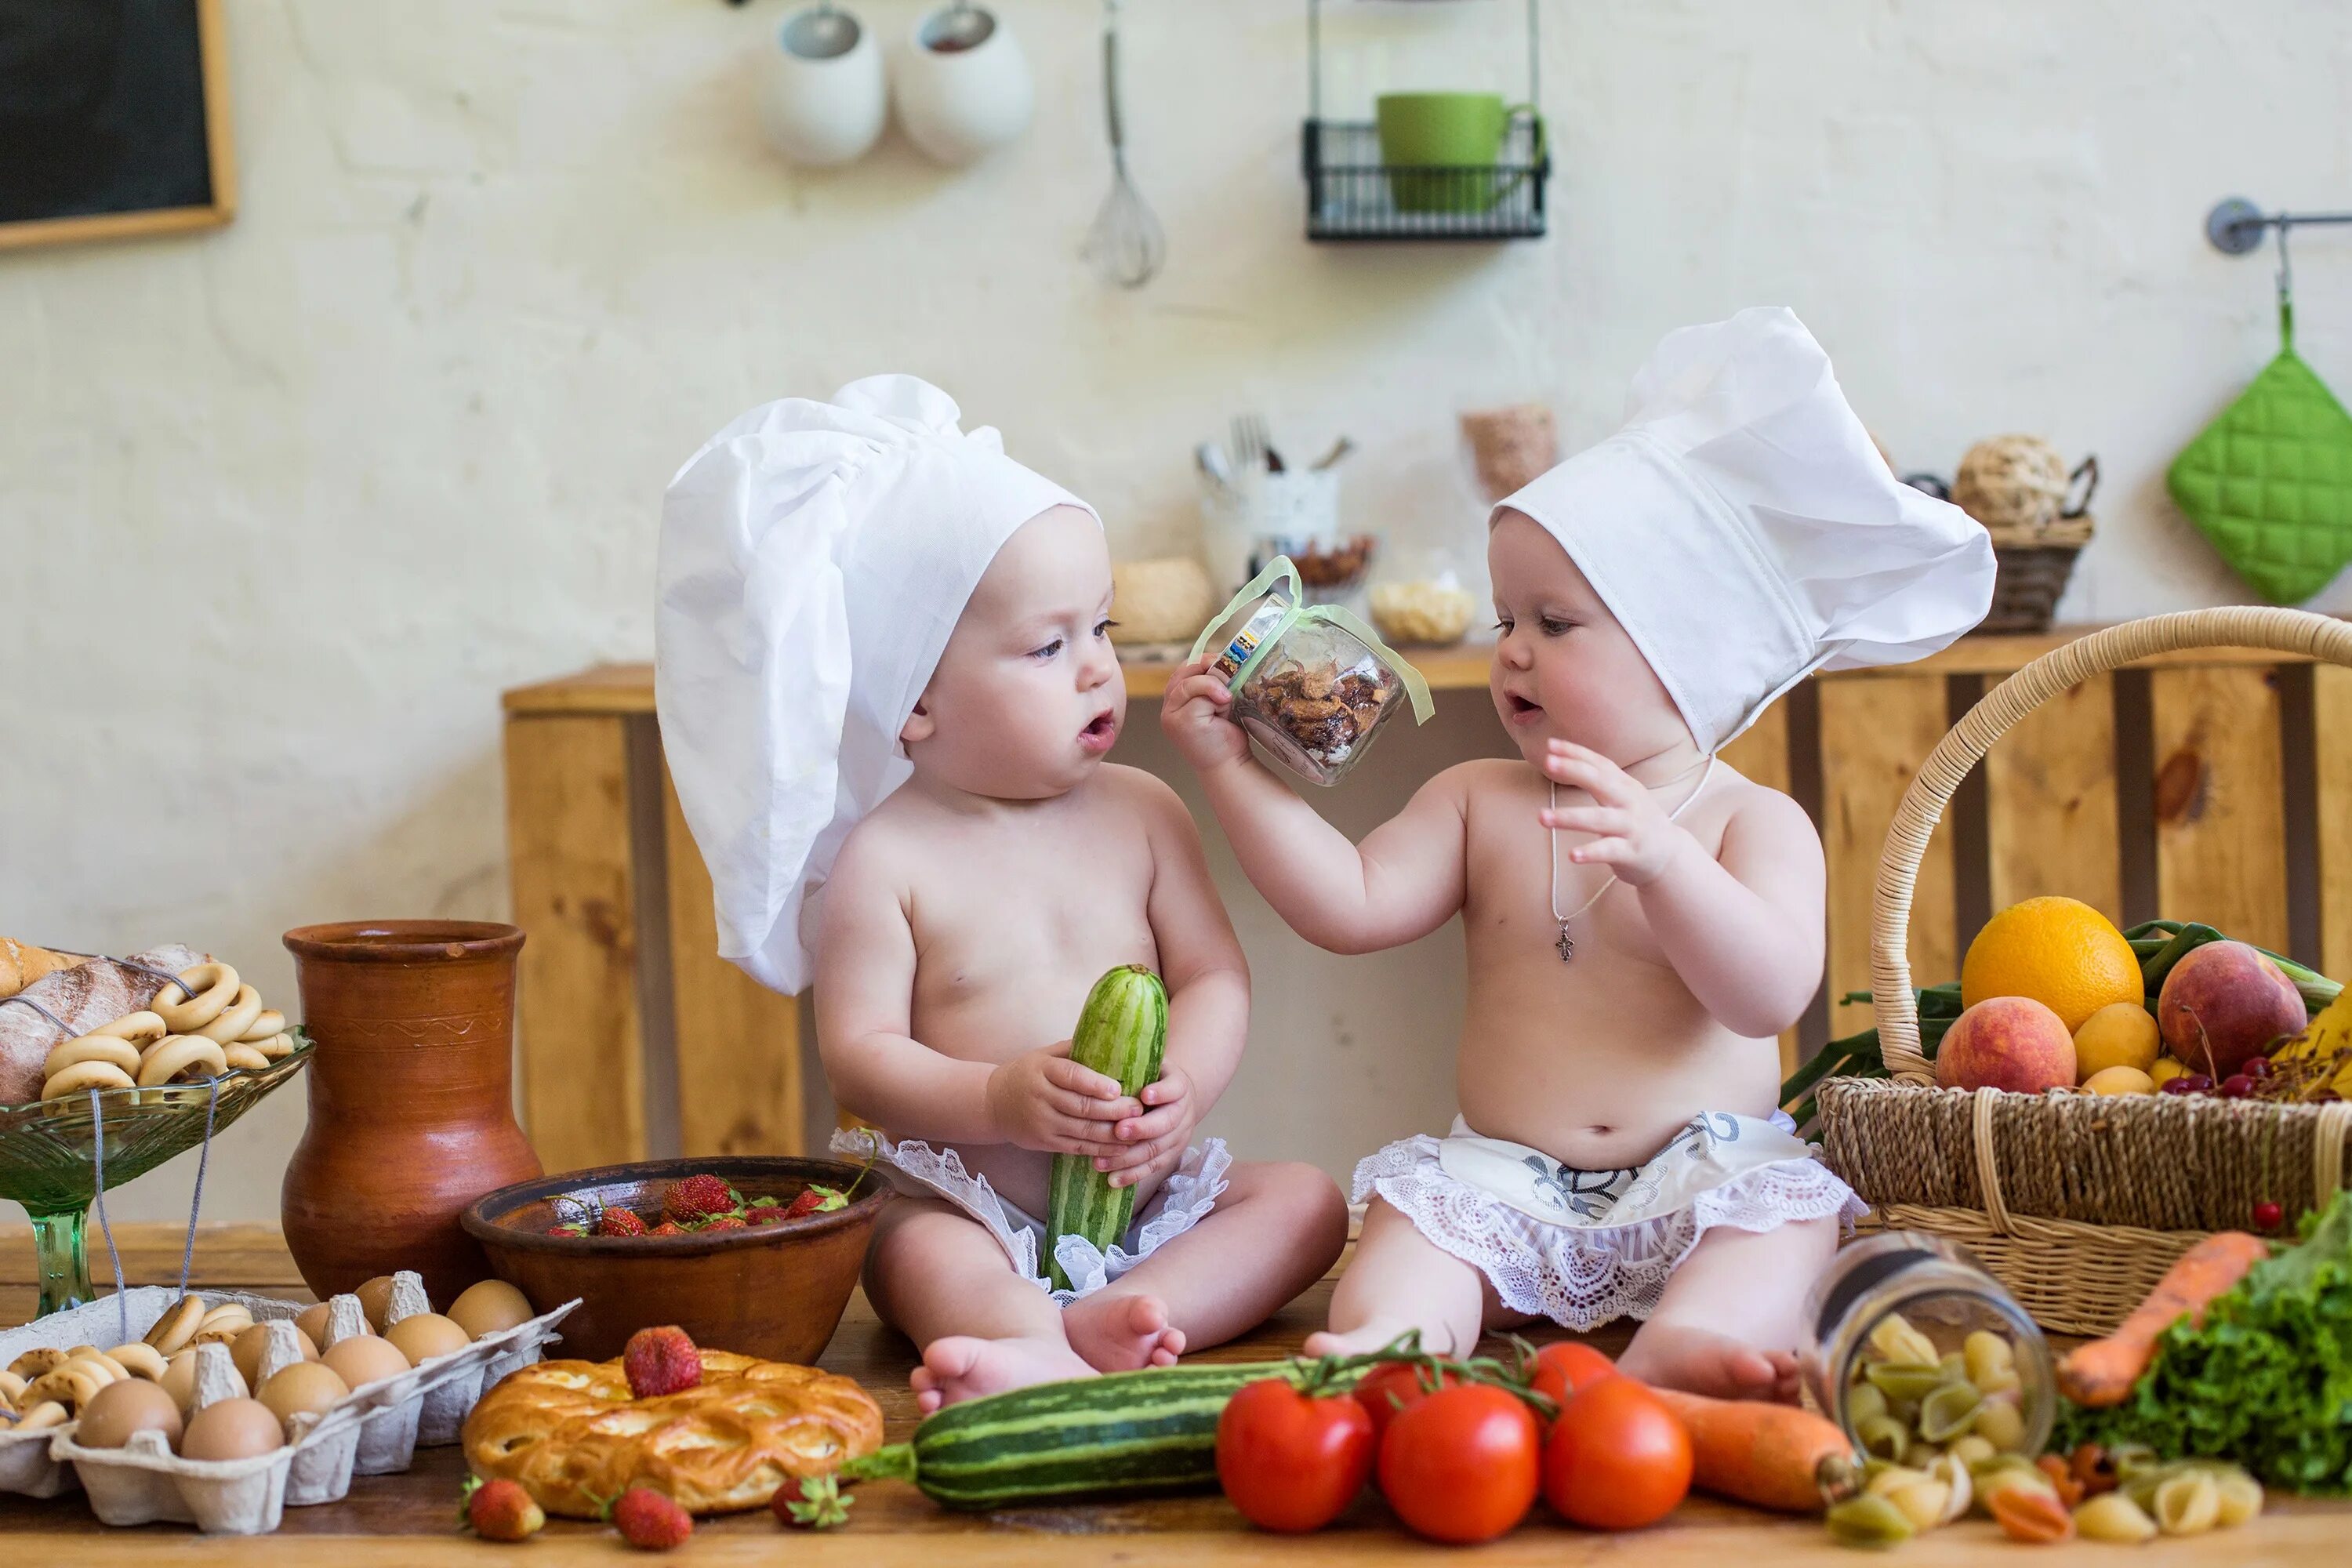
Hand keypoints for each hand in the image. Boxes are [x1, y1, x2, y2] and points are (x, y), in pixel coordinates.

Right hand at [985, 1043, 1142, 1156]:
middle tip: (1138, 1109)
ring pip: (1082, 1130)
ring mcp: (1041, 1122)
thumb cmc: (1028, 1073)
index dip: (1095, 1084)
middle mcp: (1040, 1096)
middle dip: (1113, 1110)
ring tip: (1137, 1129)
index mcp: (1042, 1069)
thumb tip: (1112, 1037)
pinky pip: (1076, 1147)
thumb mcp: (1044, 1055)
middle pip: (1081, 1106)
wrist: (993, 1103)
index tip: (1118, 1088)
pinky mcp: (1044, 1142)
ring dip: (1112, 1133)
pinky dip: (1100, 1149)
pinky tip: (1120, 1148)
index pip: (1071, 1076)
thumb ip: (1074, 1049)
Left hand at [1090, 1065, 1195, 1187]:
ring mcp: (1179, 1137)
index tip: (1144, 1094)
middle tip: (1118, 1130)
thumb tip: (1097, 1063)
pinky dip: (1132, 1175)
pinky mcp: (1171, 1156)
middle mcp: (1184, 1112)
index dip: (1161, 1093)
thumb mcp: (1150, 1066)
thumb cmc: (1152, 1079)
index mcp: (1179, 1086)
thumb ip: (1133, 1067)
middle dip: (1142, 1128)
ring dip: (1129, 1157)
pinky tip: (1112, 1180)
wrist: (1177, 1099)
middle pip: (1166, 1123)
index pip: (1174, 1089)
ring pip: (1157, 1150)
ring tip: (1102, 1162)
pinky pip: (1152, 1168)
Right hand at [1160, 659, 1249, 772]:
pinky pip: (1199, 699)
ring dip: (1214, 687)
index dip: (1204, 662)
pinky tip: (1224, 714)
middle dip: (1211, 671)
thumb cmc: (1226, 734)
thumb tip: (1225, 659)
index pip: (1184, 669)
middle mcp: (1169, 707)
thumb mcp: (1218, 702)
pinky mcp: (1181, 723)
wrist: (1230, 764)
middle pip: (1185, 672)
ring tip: (1227, 703)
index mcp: (1175, 700)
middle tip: (1230, 681)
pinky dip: (1216, 701)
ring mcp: (1171, 715)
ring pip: (1190, 683)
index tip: (1226, 664)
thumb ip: (1214, 683)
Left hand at [1538, 739, 1702, 888]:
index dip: (1577, 752)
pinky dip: (1591, 853)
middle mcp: (1629, 802)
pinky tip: (1572, 855)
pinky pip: (1609, 851)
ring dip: (1569, 817)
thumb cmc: (1636, 822)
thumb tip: (1566, 760)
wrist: (1670, 856)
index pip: (1600, 764)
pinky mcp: (1632, 853)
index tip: (1550, 744)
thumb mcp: (1624, 796)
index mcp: (1625, 786)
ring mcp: (1631, 827)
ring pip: (1599, 819)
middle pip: (1601, 782)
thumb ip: (1601, 781)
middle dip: (1574, 770)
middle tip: (1548, 762)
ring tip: (1542, 817)